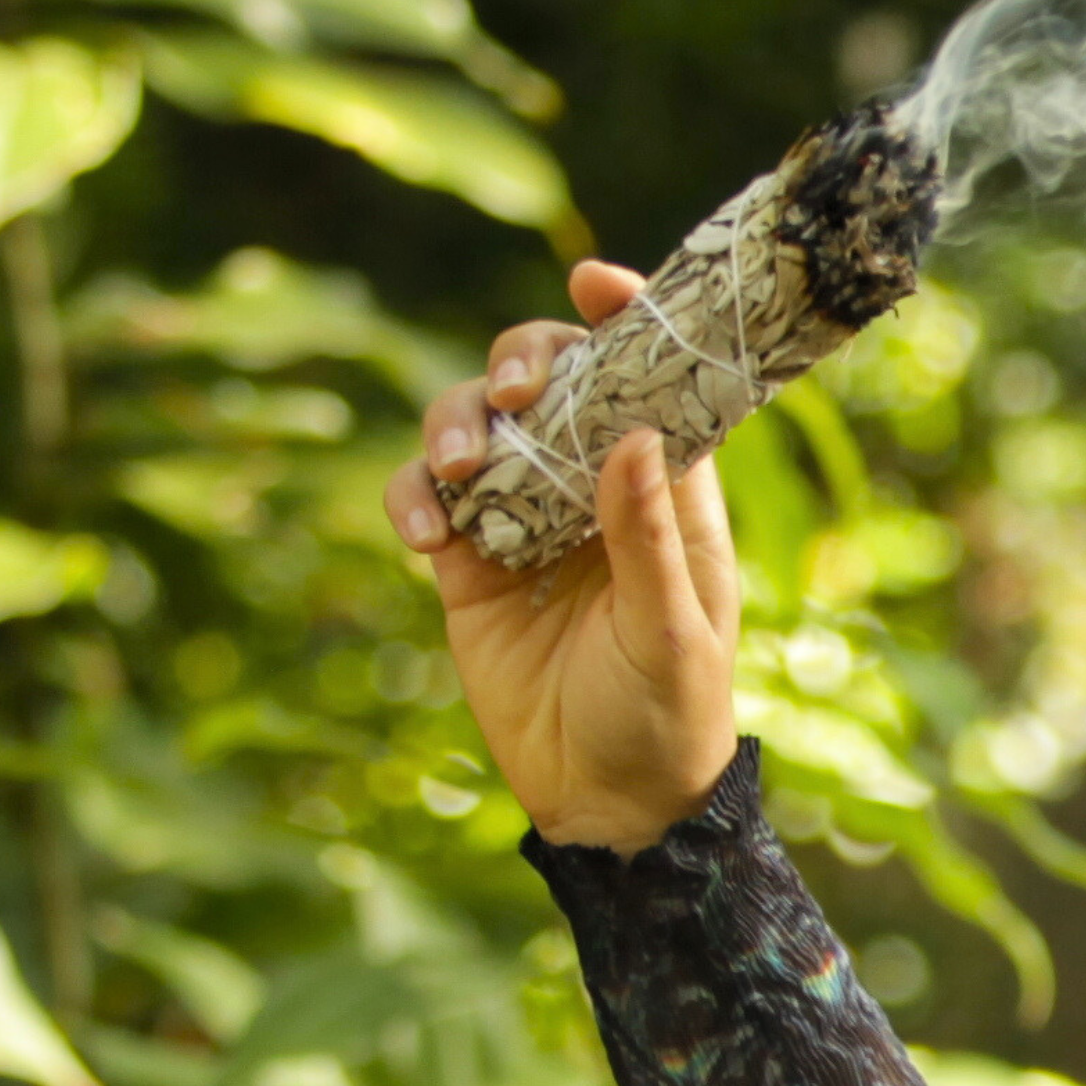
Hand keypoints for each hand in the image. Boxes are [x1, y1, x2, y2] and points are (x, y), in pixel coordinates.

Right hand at [385, 259, 744, 852]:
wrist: (608, 804)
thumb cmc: (671, 716)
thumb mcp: (672, 631)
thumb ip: (649, 536)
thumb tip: (631, 434)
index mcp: (665, 490)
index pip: (649, 380)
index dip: (624, 319)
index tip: (594, 280)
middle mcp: (593, 487)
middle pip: (551, 381)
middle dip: (527, 360)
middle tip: (521, 390)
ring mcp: (523, 519)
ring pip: (479, 426)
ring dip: (460, 421)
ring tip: (463, 466)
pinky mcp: (467, 563)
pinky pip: (427, 499)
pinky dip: (414, 496)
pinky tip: (424, 533)